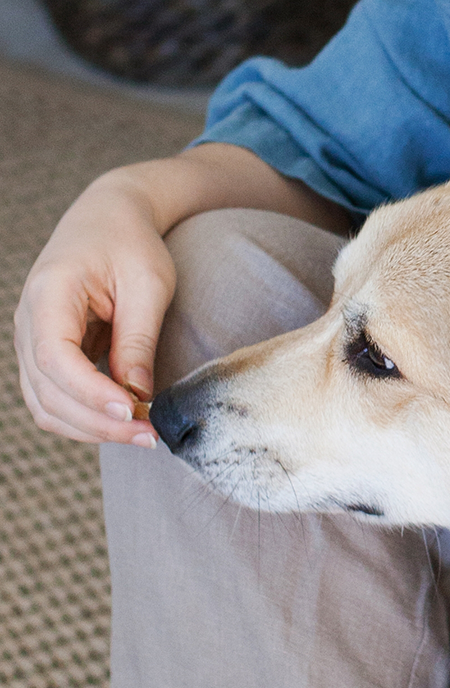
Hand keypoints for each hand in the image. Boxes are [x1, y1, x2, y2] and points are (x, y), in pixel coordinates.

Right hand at [14, 172, 172, 443]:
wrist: (109, 220)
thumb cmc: (131, 245)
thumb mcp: (148, 284)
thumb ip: (138, 338)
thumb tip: (139, 395)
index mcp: (48, 294)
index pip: (53, 357)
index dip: (89, 392)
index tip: (132, 411)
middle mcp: (28, 321)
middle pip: (48, 391)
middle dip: (99, 422)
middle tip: (152, 436)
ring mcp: (31, 342)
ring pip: (46, 406)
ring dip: (92, 429)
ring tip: (145, 435)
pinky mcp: (46, 356)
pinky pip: (54, 401)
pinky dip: (85, 420)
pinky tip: (125, 423)